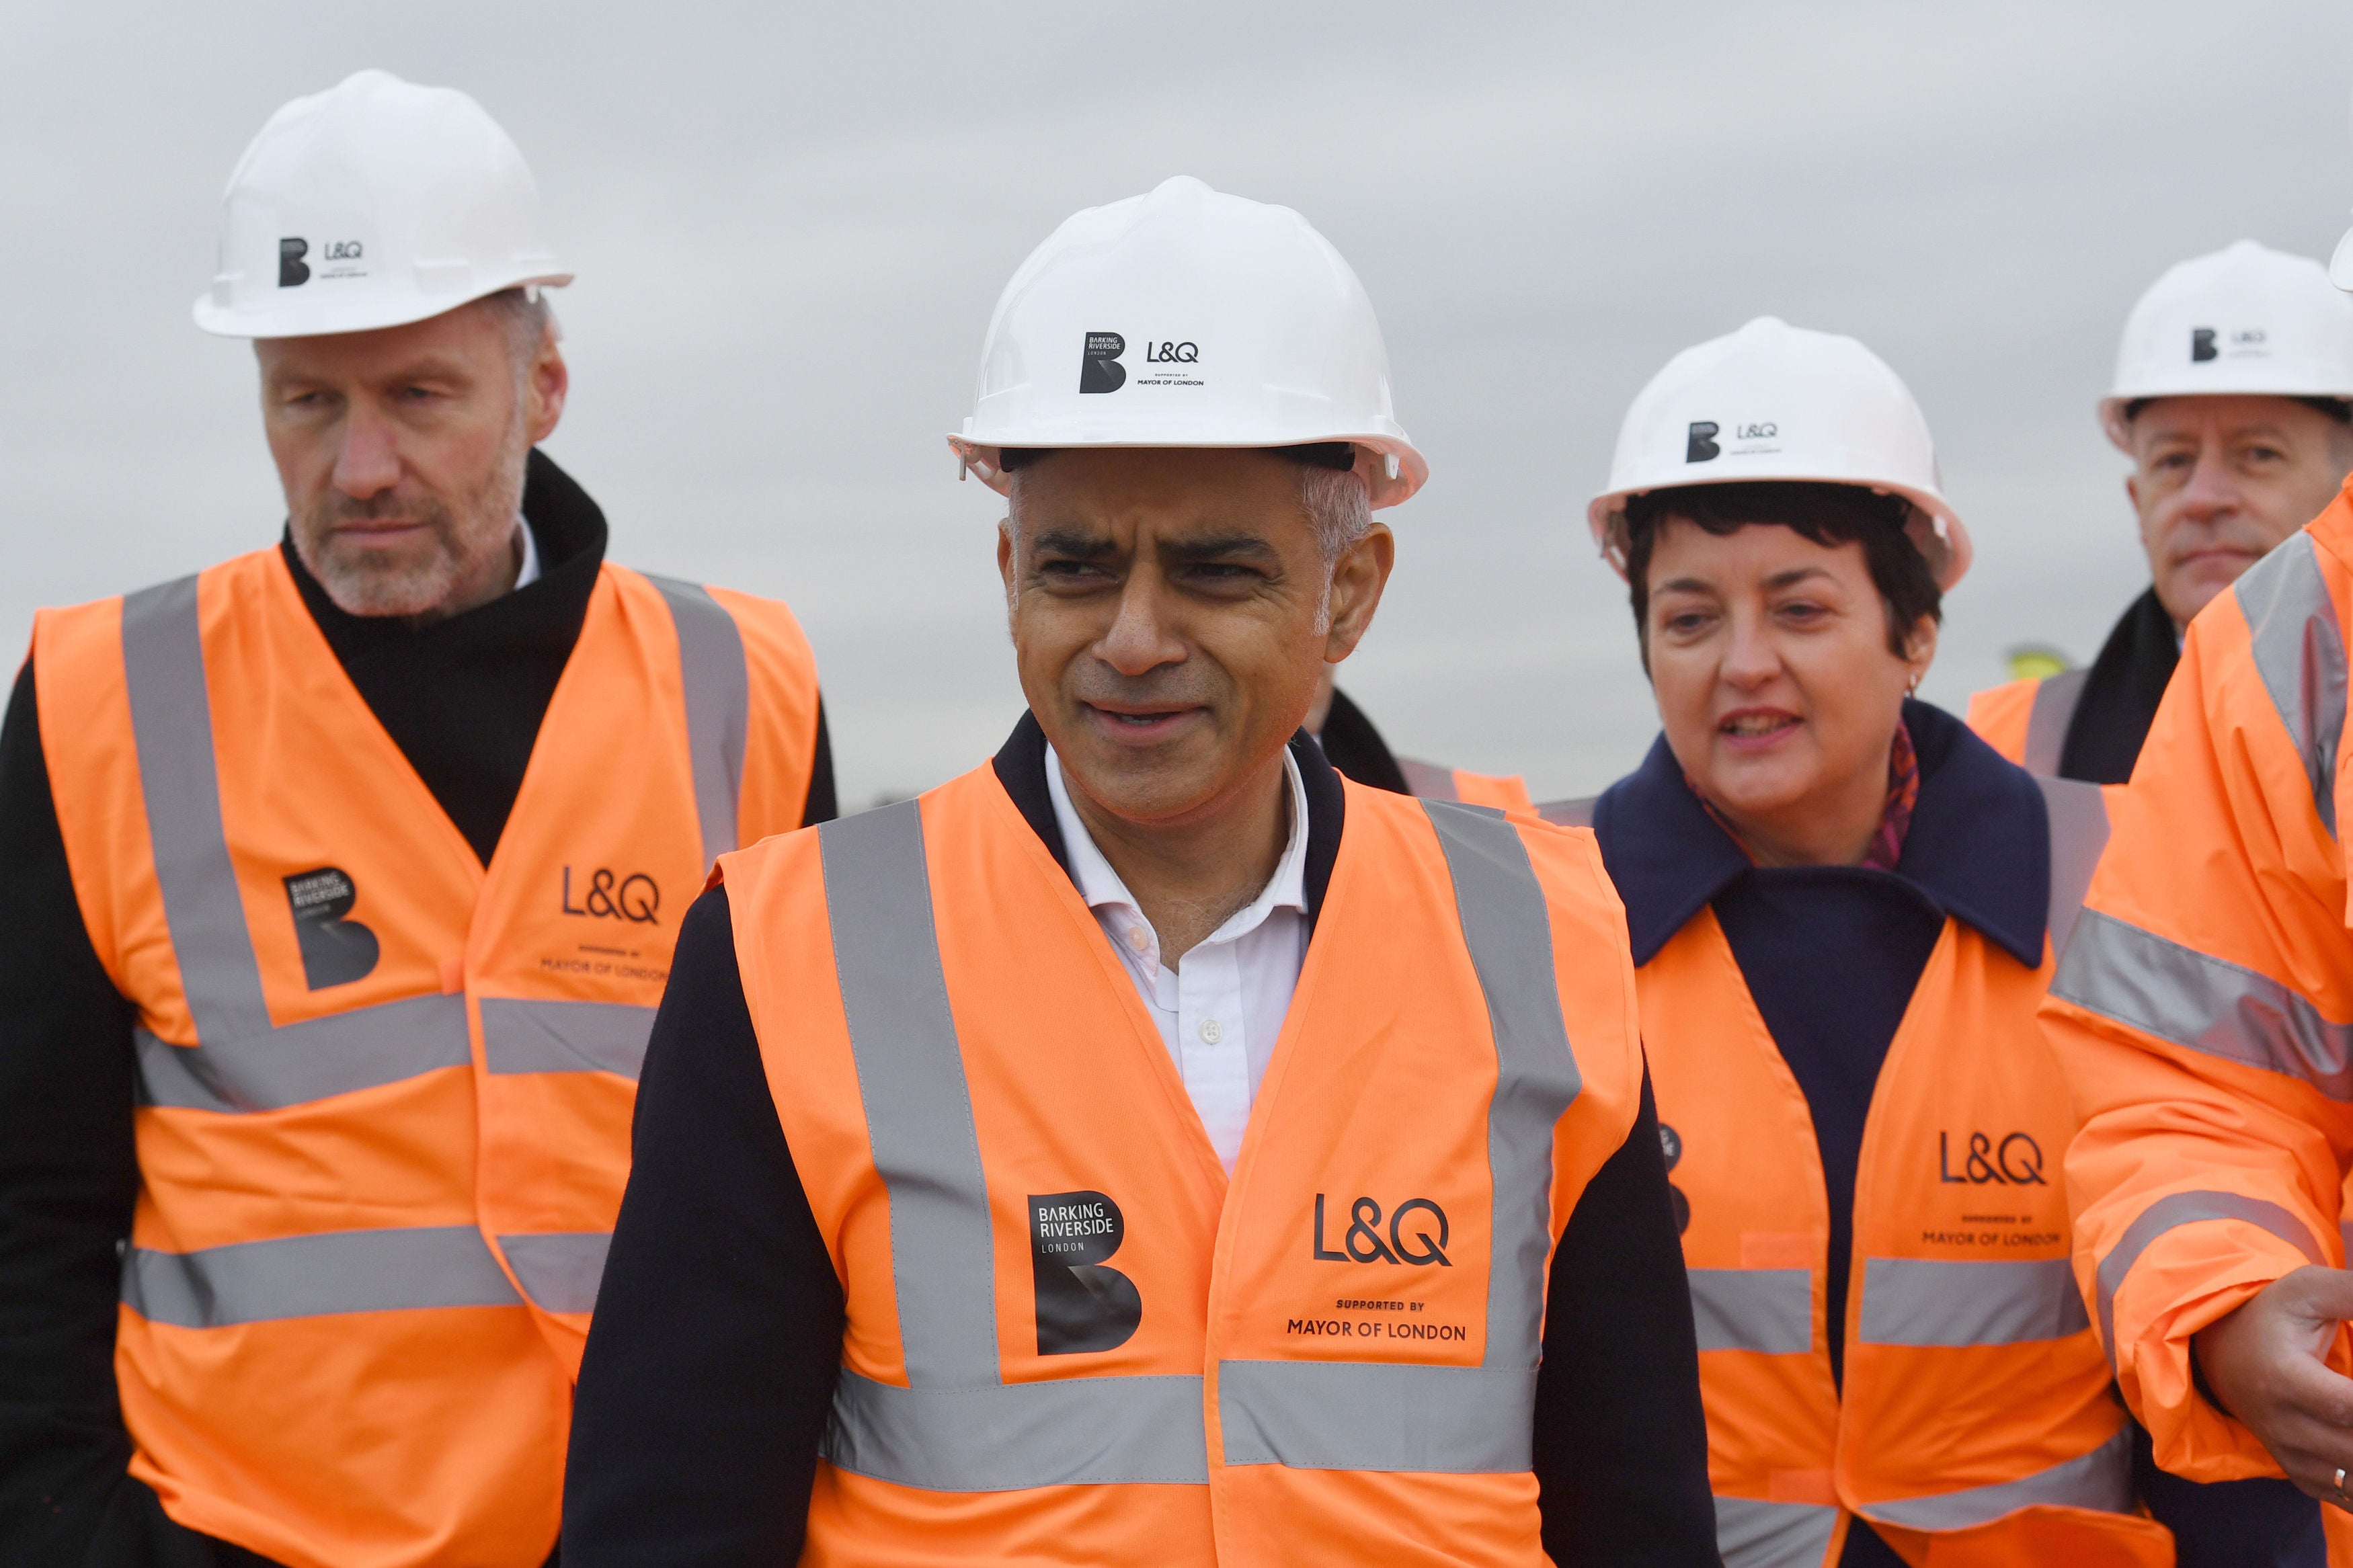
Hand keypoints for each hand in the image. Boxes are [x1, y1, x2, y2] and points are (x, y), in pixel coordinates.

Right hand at [2194, 1265, 2352, 1505]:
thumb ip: (2352, 1293)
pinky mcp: (2300, 1474)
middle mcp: (2282, 1425)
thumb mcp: (2308, 1290)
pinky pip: (2347, 1496)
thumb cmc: (2273, 1313)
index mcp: (2283, 1379)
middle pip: (2352, 1452)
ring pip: (2350, 1482)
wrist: (2221, 1351)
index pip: (2346, 1407)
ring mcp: (2290, 1456)